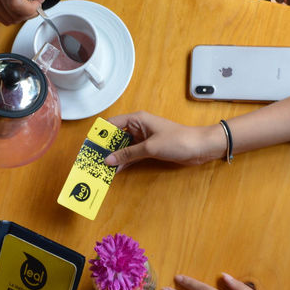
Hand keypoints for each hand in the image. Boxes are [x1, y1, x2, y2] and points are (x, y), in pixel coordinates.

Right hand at [0, 0, 57, 24]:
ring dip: (21, 15)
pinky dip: (14, 17)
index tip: (36, 2)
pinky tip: (17, 5)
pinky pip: (4, 20)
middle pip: (14, 14)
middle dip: (28, 12)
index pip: (16, 4)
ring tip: (25, 2)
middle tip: (32, 1)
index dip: (30, 9)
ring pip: (10, 19)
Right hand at [103, 112, 226, 168]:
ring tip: (100, 167)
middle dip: (105, 148)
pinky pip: (132, 155)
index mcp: (137, 119)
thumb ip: (128, 153)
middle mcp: (138, 127)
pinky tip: (116, 170)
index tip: (89, 145)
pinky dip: (124, 162)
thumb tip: (108, 160)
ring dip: (114, 157)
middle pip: (115, 137)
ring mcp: (143, 139)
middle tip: (92, 159)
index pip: (111, 124)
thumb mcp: (150, 147)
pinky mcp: (149, 149)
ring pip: (123, 147)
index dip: (99, 134)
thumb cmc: (178, 140)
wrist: (200, 147)